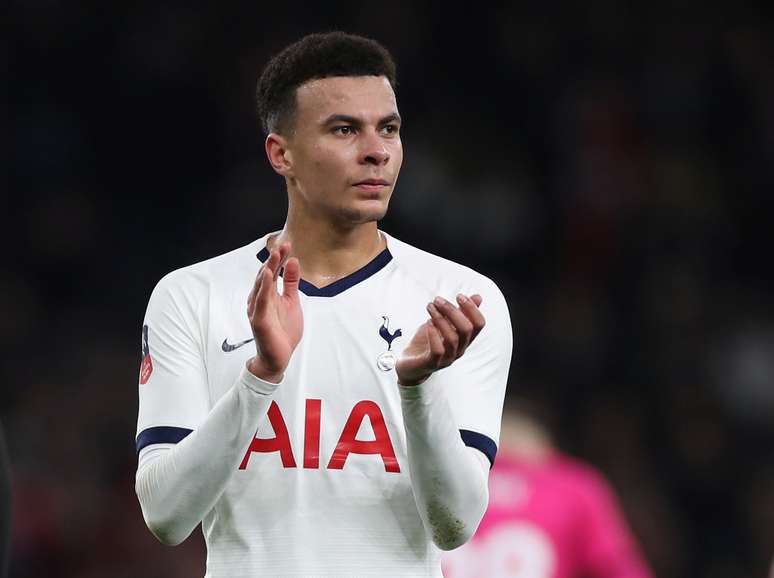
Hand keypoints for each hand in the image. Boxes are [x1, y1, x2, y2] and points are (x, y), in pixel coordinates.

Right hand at [246, 242, 302, 382]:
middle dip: (274, 260)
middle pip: (266, 276)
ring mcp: (257, 309)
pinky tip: (268, 276)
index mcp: (268, 295)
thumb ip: (292, 283)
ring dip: (268, 270)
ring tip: (275, 256)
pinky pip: (261, 302)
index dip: (280, 259)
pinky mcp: (259, 320)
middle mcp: (260, 299)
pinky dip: (264, 288)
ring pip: (261, 286)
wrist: (278, 357)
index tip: (288, 245)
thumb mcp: (292, 302)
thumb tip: (294, 261)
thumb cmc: (283, 331)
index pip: (273, 272)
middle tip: (282, 246)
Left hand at [396, 294, 484, 386]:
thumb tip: (478, 297)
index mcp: (464, 339)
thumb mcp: (444, 323)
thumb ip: (459, 312)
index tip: (459, 296)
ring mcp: (447, 358)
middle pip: (466, 329)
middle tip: (438, 300)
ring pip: (453, 338)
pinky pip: (438, 351)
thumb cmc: (428, 342)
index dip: (472, 309)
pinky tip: (428, 323)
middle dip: (453, 311)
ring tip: (430, 308)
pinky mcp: (432, 363)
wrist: (410, 365)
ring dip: (440, 318)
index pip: (479, 325)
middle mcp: (459, 349)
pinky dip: (434, 335)